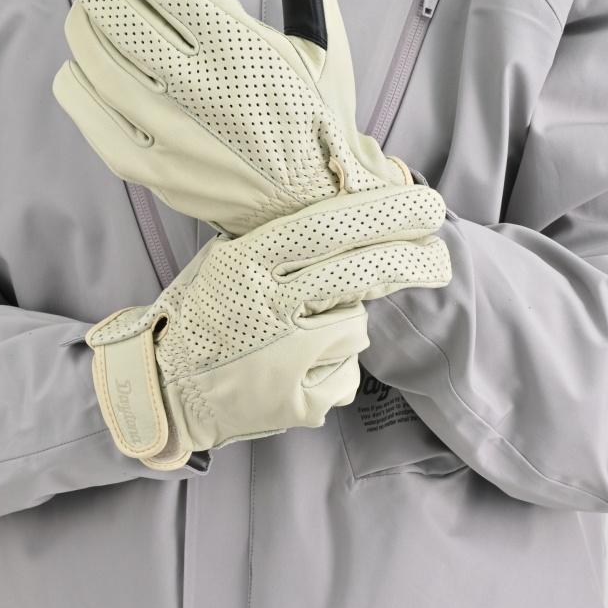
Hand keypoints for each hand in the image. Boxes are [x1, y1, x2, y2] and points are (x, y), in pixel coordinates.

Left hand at [53, 0, 413, 235]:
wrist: (315, 207)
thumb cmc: (319, 119)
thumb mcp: (327, 45)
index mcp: (245, 50)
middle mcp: (203, 90)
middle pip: (117, 14)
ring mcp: (171, 136)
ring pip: (96, 60)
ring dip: (80, 21)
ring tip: (86, 8)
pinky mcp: (151, 173)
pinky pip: (88, 114)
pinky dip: (75, 79)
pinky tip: (85, 63)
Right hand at [86, 183, 450, 469]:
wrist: (169, 391)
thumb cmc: (202, 316)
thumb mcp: (226, 261)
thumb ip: (277, 242)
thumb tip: (351, 214)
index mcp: (246, 263)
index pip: (328, 227)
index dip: (386, 213)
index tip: (427, 206)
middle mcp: (269, 306)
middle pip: (361, 272)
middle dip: (413, 260)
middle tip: (439, 257)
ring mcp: (287, 358)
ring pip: (355, 324)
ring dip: (342, 323)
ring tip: (296, 336)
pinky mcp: (301, 401)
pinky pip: (345, 370)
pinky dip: (329, 366)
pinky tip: (293, 369)